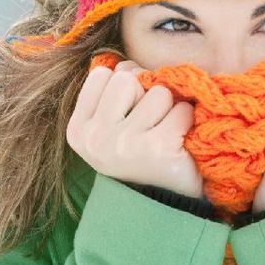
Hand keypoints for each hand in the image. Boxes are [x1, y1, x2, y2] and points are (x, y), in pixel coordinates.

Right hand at [66, 59, 203, 198]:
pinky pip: (181, 109)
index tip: (130, 109)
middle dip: (146, 93)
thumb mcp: (110, 125)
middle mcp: (96, 139)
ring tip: (163, 131)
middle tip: (149, 122)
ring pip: (157, 92)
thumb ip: (109, 91)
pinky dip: (186, 120)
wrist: (164, 202)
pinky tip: (179, 139)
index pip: (103, 75)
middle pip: (127, 79)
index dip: (125, 83)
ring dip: (169, 108)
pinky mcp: (157, 148)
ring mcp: (125, 144)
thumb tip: (122, 62)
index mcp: (78, 130)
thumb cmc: (139, 154)